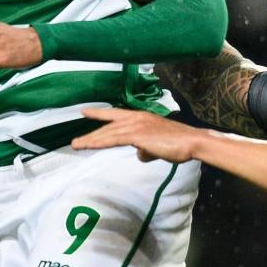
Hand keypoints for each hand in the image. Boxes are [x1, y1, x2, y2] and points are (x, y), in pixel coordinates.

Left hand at [73, 108, 200, 162]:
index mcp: (141, 117)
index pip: (116, 114)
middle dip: (92, 133)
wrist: (190, 142)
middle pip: (109, 125)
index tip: (86, 112)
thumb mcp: (159, 146)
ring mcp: (136, 125)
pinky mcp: (136, 135)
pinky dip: (99, 142)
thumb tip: (140, 154)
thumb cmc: (178, 144)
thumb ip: (147, 149)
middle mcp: (136, 118)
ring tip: (76, 145)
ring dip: (91, 140)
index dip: (100, 113)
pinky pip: (113, 139)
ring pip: (108, 133)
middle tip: (76, 141)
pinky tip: (88, 145)